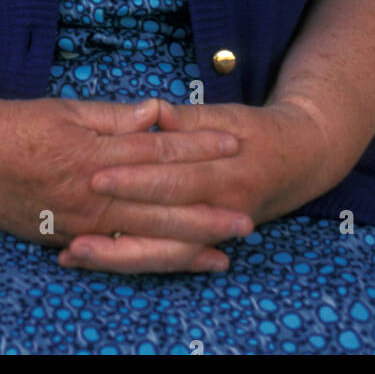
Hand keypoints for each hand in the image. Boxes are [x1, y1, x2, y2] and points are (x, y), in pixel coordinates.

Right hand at [0, 94, 254, 273]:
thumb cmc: (17, 125)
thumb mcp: (66, 109)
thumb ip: (114, 116)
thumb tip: (158, 113)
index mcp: (93, 152)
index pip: (158, 150)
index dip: (198, 147)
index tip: (233, 144)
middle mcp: (90, 193)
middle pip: (159, 205)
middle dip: (206, 212)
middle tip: (246, 217)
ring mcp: (79, 222)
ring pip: (143, 240)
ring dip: (187, 247)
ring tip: (224, 251)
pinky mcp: (67, 239)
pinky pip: (117, 256)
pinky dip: (150, 262)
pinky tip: (176, 264)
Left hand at [58, 97, 328, 273]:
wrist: (300, 161)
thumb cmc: (255, 131)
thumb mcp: (225, 116)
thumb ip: (185, 119)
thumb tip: (153, 112)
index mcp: (225, 170)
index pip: (172, 176)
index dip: (133, 178)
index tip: (95, 174)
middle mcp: (222, 209)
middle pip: (164, 222)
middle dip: (117, 224)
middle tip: (74, 225)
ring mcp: (215, 232)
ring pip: (162, 253)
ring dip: (117, 255)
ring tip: (74, 252)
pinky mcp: (205, 242)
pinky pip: (166, 258)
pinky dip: (131, 261)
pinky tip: (95, 260)